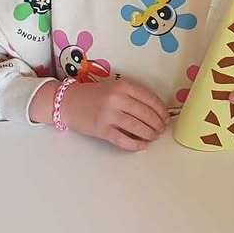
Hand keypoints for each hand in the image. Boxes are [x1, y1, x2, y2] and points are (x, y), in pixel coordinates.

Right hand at [36, 79, 167, 150]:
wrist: (67, 102)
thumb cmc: (93, 95)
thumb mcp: (114, 87)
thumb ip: (132, 95)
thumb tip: (156, 111)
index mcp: (122, 85)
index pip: (150, 99)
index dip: (161, 111)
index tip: (166, 118)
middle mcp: (117, 99)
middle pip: (146, 114)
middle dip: (158, 124)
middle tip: (161, 130)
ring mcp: (108, 115)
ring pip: (137, 127)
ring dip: (150, 134)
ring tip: (154, 137)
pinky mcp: (101, 130)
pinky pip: (123, 140)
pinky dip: (136, 145)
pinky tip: (143, 146)